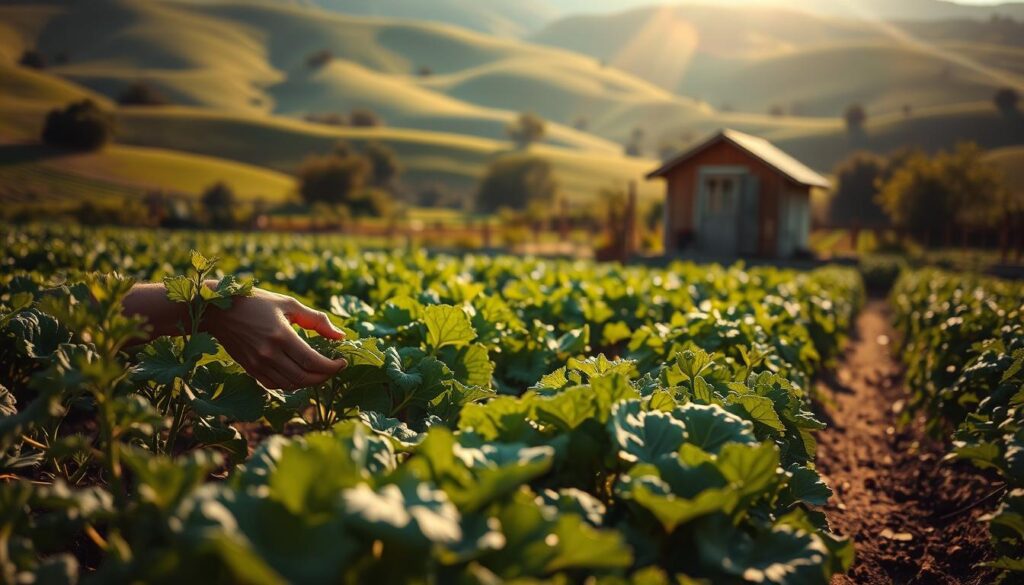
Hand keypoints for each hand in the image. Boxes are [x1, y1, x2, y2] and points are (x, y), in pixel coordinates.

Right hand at [202, 289, 347, 390]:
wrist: (218, 311)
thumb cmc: (256, 302)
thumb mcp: (288, 304)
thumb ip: (316, 320)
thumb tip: (340, 336)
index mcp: (281, 335)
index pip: (313, 362)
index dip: (332, 367)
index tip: (342, 362)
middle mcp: (269, 354)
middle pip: (304, 378)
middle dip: (324, 376)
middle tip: (334, 368)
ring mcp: (258, 364)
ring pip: (291, 385)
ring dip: (309, 382)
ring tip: (319, 371)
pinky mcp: (250, 369)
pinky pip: (275, 385)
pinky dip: (291, 384)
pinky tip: (299, 373)